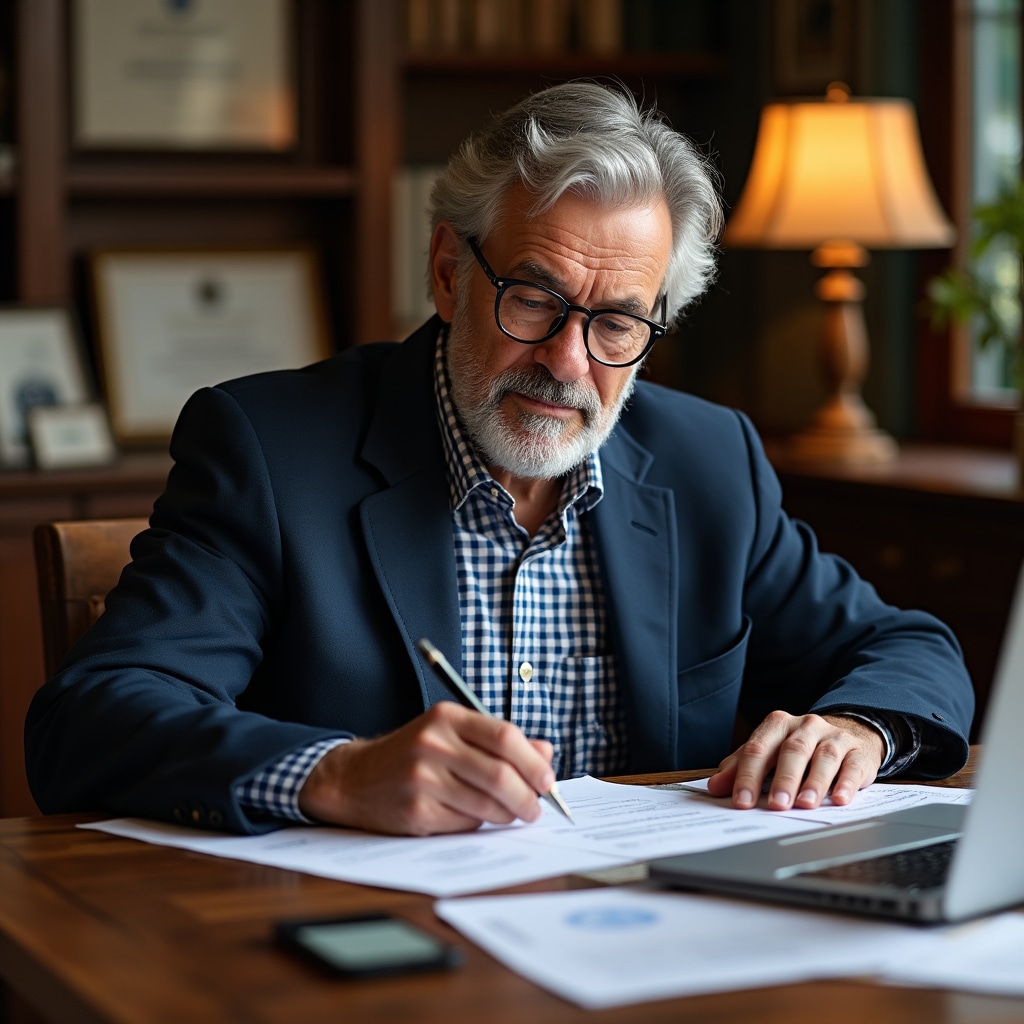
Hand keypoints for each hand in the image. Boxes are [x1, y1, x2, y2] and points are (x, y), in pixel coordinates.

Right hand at [297, 702, 554, 834]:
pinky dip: (479, 823)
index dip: (533, 762)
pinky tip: (475, 817)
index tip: (547, 780)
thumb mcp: (452, 734)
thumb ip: (499, 740)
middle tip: (536, 808)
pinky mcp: (416, 811)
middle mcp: (433, 743)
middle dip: (527, 796)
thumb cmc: (414, 755)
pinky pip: (465, 822)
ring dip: (508, 814)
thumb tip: (546, 753)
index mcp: (446, 717)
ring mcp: (422, 778)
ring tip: (511, 814)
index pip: (504, 736)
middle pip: (500, 774)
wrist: (356, 778)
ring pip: (486, 803)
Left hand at [705, 711, 883, 810]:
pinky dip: (846, 783)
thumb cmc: (799, 748)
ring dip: (814, 782)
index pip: (759, 749)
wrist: (847, 734)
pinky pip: (852, 766)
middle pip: (792, 751)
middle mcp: (806, 726)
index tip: (742, 801)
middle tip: (776, 805)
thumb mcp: (768, 752)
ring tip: (805, 804)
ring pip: (824, 756)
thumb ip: (740, 768)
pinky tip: (839, 800)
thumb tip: (714, 786)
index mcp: (778, 724)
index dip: (748, 775)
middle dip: (783, 780)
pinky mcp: (858, 752)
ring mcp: (834, 737)